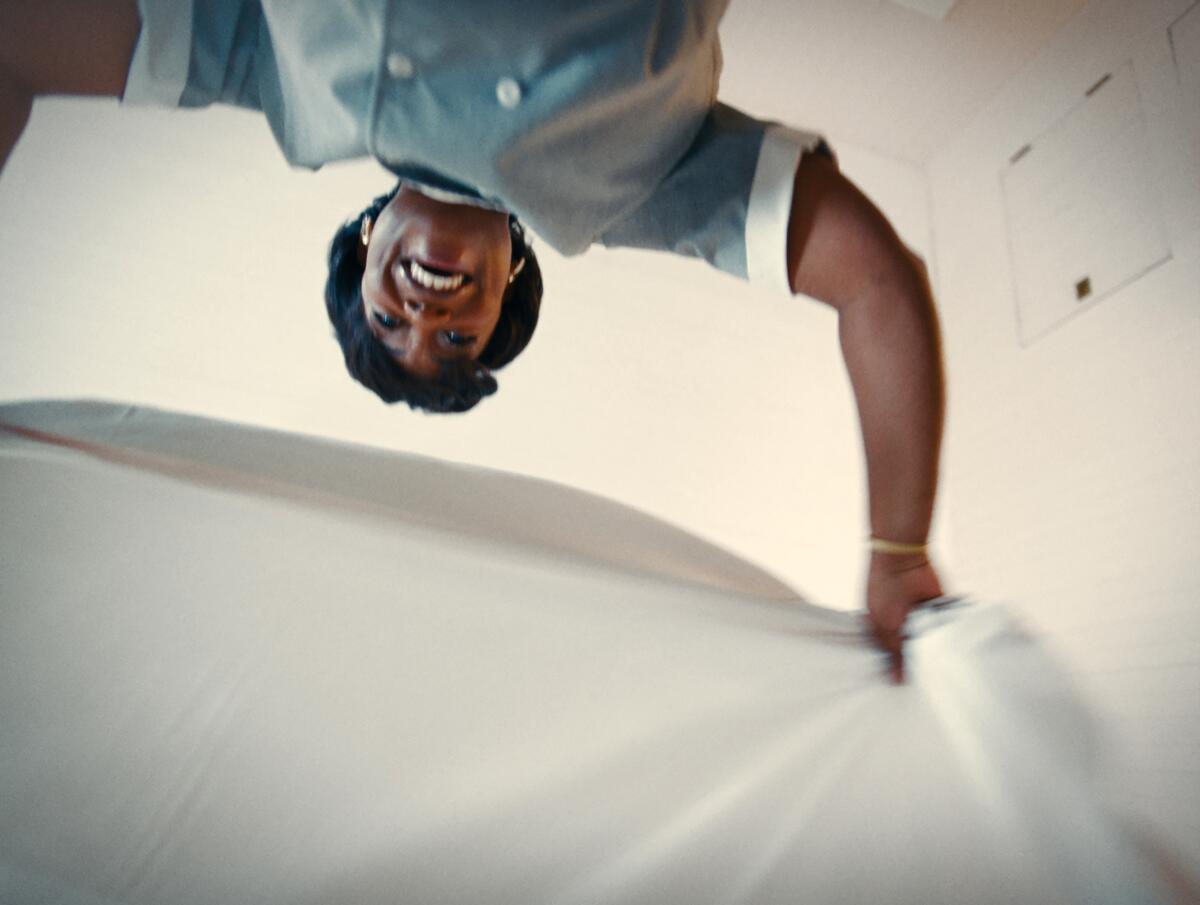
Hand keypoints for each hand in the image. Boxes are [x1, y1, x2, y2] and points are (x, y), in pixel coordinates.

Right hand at [866, 552, 943, 682]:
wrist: (901, 558)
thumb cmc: (884, 590)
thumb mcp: (886, 626)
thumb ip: (895, 653)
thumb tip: (897, 680)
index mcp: (885, 629)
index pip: (894, 656)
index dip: (902, 669)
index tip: (912, 685)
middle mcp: (904, 624)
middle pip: (915, 649)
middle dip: (922, 660)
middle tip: (933, 681)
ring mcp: (923, 616)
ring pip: (934, 640)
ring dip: (939, 647)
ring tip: (948, 667)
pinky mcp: (942, 608)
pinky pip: (950, 625)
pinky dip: (954, 633)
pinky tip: (959, 647)